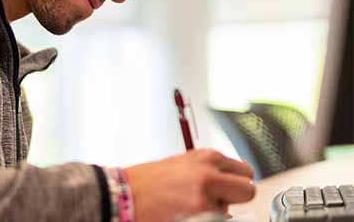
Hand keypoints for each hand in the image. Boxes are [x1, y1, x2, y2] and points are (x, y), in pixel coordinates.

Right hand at [123, 149, 255, 221]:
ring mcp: (207, 196)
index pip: (244, 170)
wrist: (125, 194)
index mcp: (207, 156)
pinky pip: (219, 219)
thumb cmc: (147, 180)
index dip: (236, 181)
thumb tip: (226, 181)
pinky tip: (188, 213)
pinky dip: (208, 219)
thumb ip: (207, 169)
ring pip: (231, 209)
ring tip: (193, 205)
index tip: (228, 186)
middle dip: (237, 197)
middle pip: (248, 189)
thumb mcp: (182, 164)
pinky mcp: (202, 216)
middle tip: (220, 199)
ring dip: (218, 209)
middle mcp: (210, 173)